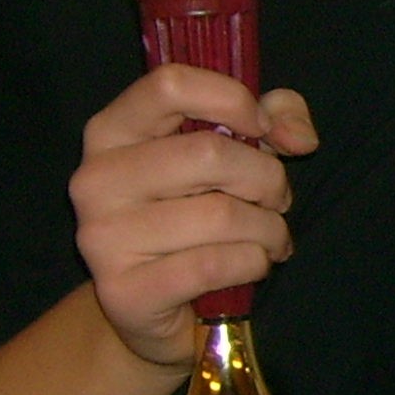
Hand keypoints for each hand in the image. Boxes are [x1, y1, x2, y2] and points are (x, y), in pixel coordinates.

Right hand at [71, 66, 320, 368]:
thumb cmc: (192, 216)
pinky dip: (253, 263)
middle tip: (277, 200)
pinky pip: (214, 265)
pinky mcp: (125, 292)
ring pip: (221, 214)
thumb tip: (298, 136)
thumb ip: (272, 118)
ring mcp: (103, 237)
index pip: (169, 85)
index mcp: (111, 131)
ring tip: (272, 238)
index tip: (262, 128)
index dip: (231, 99)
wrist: (153, 310)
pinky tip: (255, 265)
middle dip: (266, 178)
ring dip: (269, 228)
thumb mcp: (230, 152)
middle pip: (209, 153)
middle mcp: (96, 179)